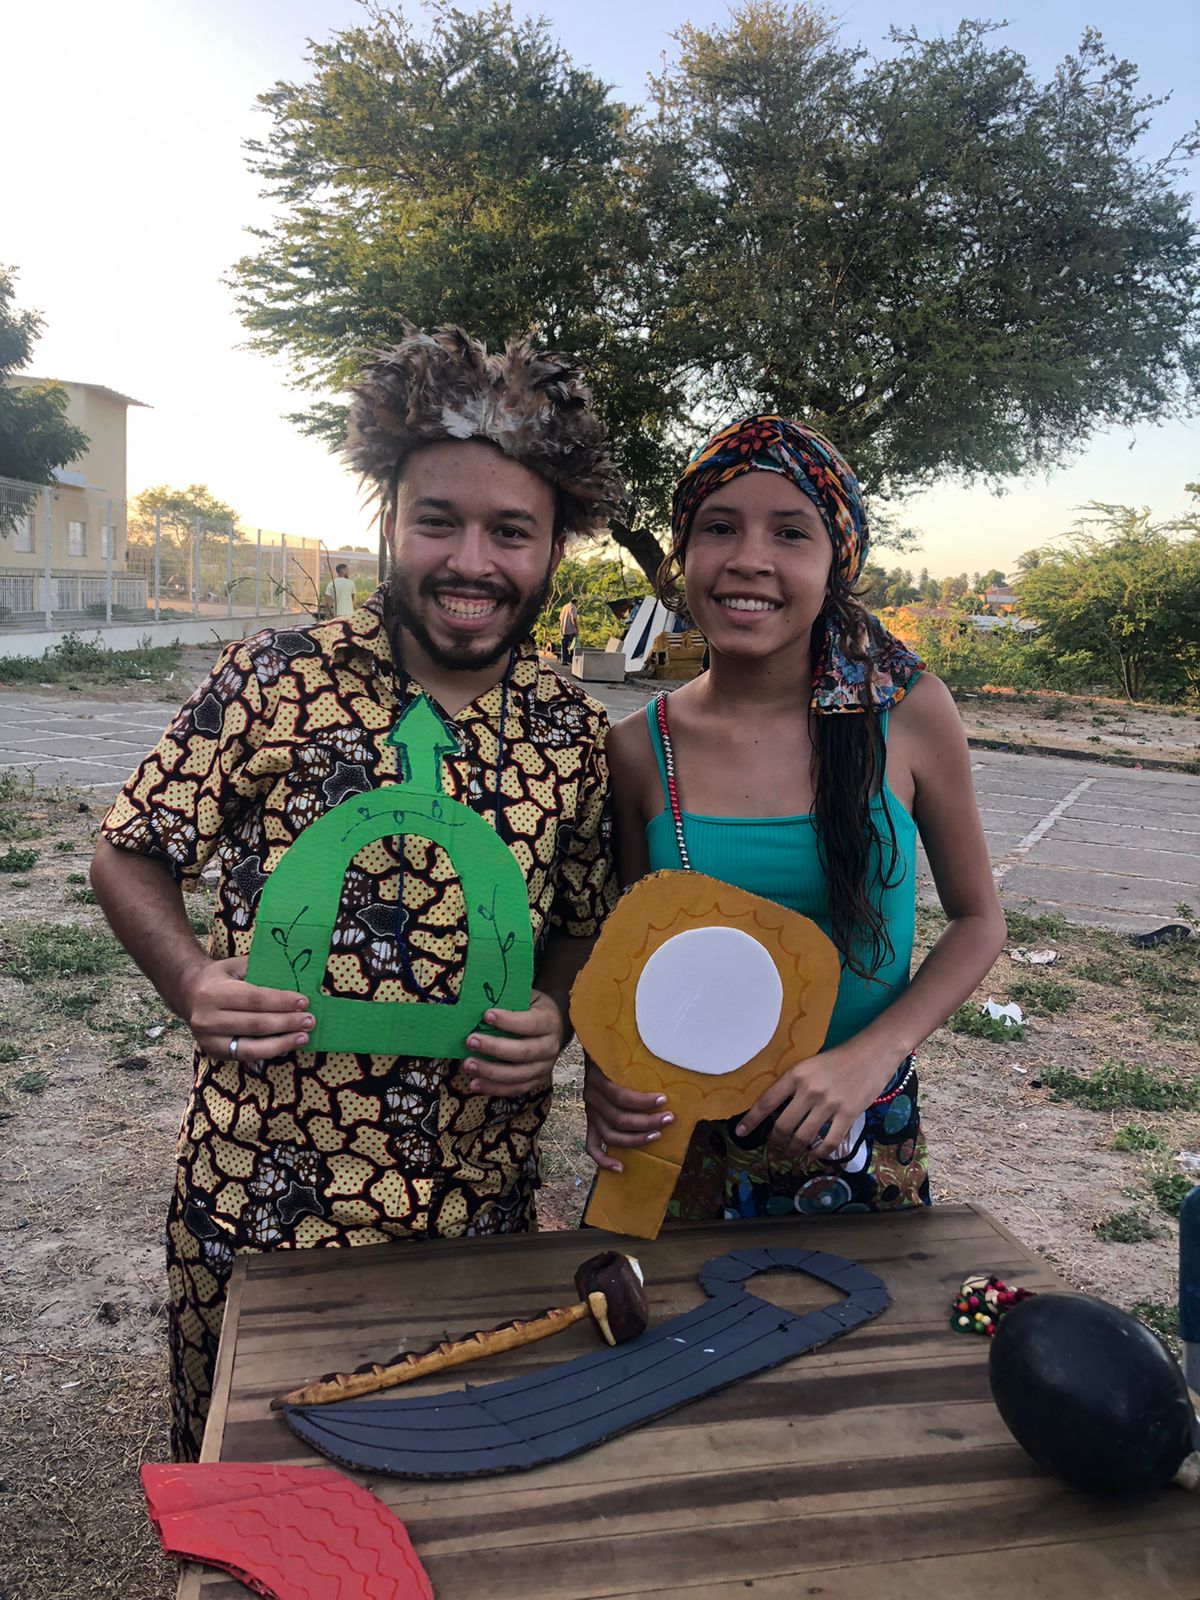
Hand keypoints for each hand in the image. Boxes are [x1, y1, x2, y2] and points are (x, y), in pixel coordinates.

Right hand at [180, 955, 312, 1061]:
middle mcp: (207, 1019)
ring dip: (282, 1043)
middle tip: (310, 1020)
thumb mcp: (235, 965)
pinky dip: (269, 1052)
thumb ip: (260, 969)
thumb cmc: (219, 977)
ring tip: (304, 1037)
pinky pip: (246, 1055)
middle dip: (286, 1023)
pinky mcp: (214, 1053)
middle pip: (255, 1024)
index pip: (254, 999)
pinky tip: (287, 1046)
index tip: (304, 1002)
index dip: (281, 1002)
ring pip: (251, 1046)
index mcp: (213, 993)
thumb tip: (295, 976)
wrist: (188, 994)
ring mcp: (209, 1040)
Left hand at [464, 989, 567, 1097]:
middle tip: (470, 1041)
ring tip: (468, 1064)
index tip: (486, 1015)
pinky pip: (515, 1089)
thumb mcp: (526, 997)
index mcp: (549, 1021)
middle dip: (494, 1048)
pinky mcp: (536, 1081)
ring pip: (518, 1075)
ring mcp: (544, 1067)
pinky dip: (494, 1088)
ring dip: (490, 1072)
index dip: (509, 1021)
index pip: (531, 1023)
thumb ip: (508, 999)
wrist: (551, 1027)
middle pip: (523, 1052)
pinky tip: (475, 1084)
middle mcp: (551, 1047)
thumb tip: (479, 999)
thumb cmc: (531, 1008)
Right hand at [583, 1059, 673, 1173]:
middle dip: (646, 1121)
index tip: (664, 1100)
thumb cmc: (615, 1051)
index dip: (643, 1101)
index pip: (620, 1096)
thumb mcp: (621, 1050)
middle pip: (618, 1118)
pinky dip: (603, 1159)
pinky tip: (620, 1168)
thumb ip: (638, 1055)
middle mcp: (592, 1096)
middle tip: (669, 1119)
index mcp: (598, 1078)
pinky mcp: (590, 1122)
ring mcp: (590, 1111)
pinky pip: (591, 1146)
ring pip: (609, 1134)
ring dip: (634, 1139)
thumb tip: (669, 1058)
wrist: (593, 1050)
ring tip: (657, 1137)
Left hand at [735, 1044, 891, 1161]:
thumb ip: (794, 1085)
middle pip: (783, 1126)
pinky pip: (830, 1141)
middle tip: (774, 1149)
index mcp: (795, 1074)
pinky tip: (815, 1155)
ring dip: (794, 1150)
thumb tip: (776, 1110)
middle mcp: (809, 1090)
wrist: (872, 1052)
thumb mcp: (809, 1065)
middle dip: (775, 1142)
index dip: (751, 1120)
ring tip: (791, 1154)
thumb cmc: (838, 1058)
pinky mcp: (848, 1113)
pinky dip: (820, 1153)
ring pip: (803, 1137)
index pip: (767, 1101)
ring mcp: (829, 1103)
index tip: (741, 1132)